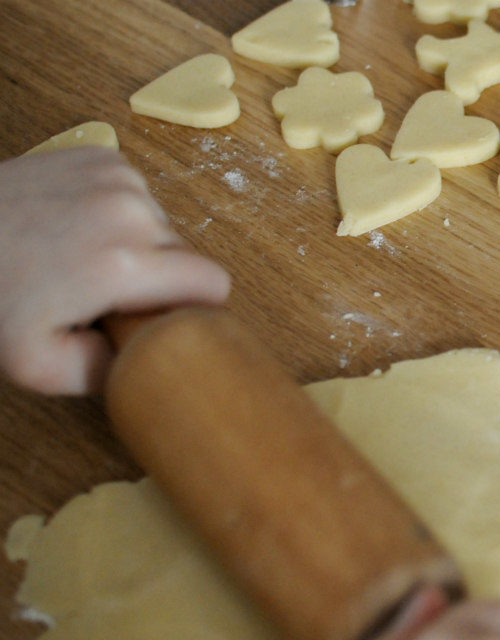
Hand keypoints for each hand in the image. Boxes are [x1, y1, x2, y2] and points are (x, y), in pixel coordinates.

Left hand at [0, 147, 229, 394]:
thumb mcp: (37, 365)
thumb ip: (108, 374)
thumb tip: (149, 359)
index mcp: (124, 265)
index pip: (213, 283)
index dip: (196, 306)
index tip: (164, 318)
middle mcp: (132, 212)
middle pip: (187, 256)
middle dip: (159, 279)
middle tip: (106, 295)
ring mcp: (120, 177)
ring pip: (164, 226)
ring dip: (139, 246)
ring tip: (85, 257)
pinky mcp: (106, 157)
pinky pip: (141, 198)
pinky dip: (120, 215)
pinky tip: (78, 227)